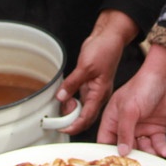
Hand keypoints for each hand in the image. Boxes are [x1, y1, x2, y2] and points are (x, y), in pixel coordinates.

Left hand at [55, 10, 137, 133]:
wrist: (109, 36)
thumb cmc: (105, 50)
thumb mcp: (86, 66)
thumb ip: (72, 83)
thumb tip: (61, 97)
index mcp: (100, 93)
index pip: (87, 117)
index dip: (74, 125)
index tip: (61, 128)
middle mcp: (98, 95)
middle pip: (84, 116)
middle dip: (70, 119)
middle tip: (56, 116)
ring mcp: (93, 89)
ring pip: (80, 108)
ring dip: (69, 109)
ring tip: (59, 104)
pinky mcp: (88, 82)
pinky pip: (78, 97)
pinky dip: (69, 99)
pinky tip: (63, 96)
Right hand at [97, 44, 165, 157]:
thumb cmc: (143, 85)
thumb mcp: (129, 109)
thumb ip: (124, 132)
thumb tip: (121, 152)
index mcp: (113, 119)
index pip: (106, 141)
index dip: (109, 153)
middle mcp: (126, 126)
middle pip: (125, 149)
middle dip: (132, 157)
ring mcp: (142, 128)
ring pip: (143, 149)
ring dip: (149, 154)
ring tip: (154, 156)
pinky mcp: (157, 129)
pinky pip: (158, 144)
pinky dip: (161, 149)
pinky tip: (165, 151)